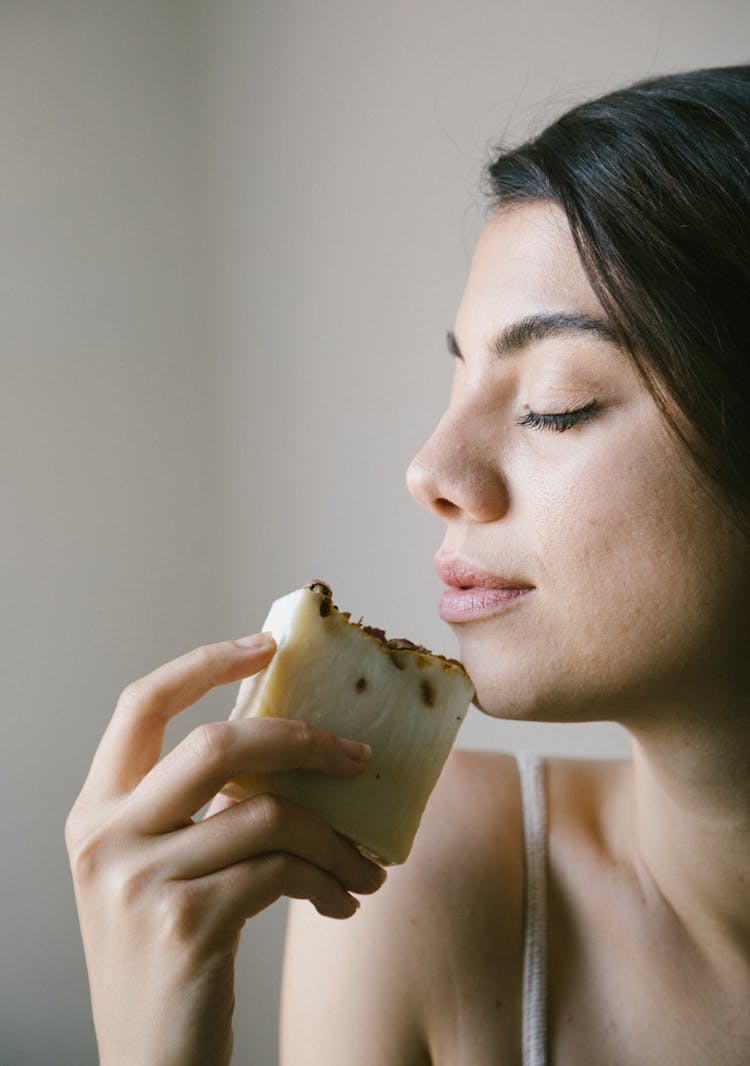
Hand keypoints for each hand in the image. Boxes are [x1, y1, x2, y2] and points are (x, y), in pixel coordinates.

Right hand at [65, 633, 384, 1065]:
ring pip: (269, 814)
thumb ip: (197, 810)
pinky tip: (342, 903)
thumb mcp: (160, 872)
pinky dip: (328, 880)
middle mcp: (106, 837)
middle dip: (304, 741)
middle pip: (217, 745)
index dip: (205, 663)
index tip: (268, 646)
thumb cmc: (170, 960)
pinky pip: (282, 869)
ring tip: (365, 867)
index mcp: (96, 811)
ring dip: (337, 839)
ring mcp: (139, 880)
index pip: (140, 703)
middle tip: (359, 756)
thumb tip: (294, 747)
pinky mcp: (186, 923)